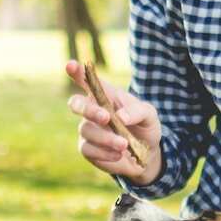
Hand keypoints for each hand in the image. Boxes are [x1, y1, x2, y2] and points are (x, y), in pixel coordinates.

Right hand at [66, 61, 163, 185]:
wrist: (147, 153)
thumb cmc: (145, 126)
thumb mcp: (149, 114)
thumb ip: (137, 111)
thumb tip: (120, 117)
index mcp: (105, 95)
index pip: (86, 80)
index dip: (76, 72)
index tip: (71, 65)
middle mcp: (92, 110)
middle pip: (76, 104)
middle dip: (88, 110)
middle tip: (106, 117)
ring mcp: (88, 129)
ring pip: (86, 130)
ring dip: (106, 138)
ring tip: (124, 144)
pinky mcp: (88, 149)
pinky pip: (88, 150)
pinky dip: (104, 153)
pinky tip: (118, 154)